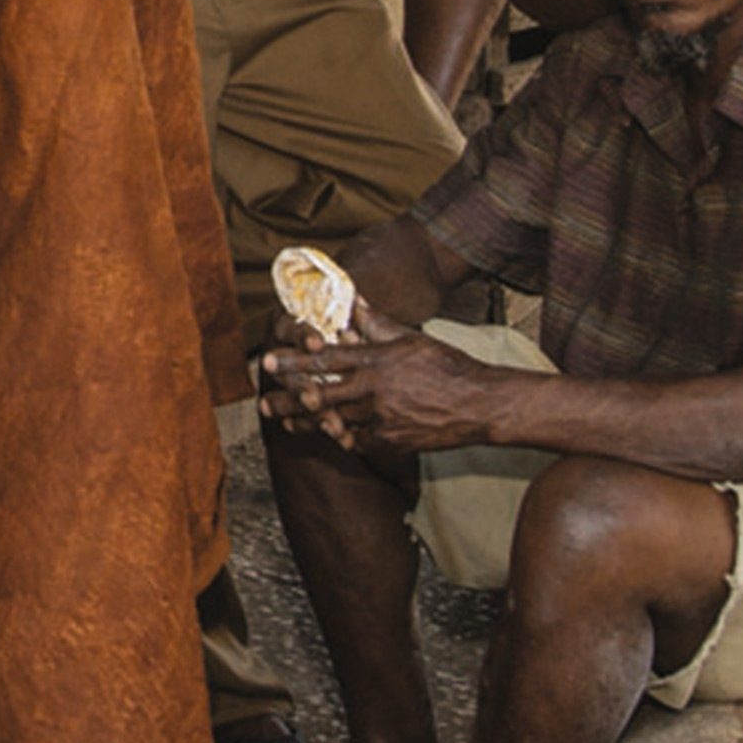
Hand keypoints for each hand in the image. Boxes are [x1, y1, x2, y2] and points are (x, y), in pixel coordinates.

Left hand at [257, 324, 499, 456]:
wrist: (478, 404)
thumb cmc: (448, 365)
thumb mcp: (412, 339)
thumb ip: (377, 324)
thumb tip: (353, 301)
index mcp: (377, 361)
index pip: (325, 359)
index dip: (294, 360)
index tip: (269, 360)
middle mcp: (373, 391)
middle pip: (319, 397)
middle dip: (287, 400)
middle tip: (263, 402)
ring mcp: (381, 419)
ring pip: (333, 423)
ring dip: (308, 424)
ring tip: (286, 424)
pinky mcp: (390, 442)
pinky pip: (357, 441)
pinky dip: (343, 437)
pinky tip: (330, 436)